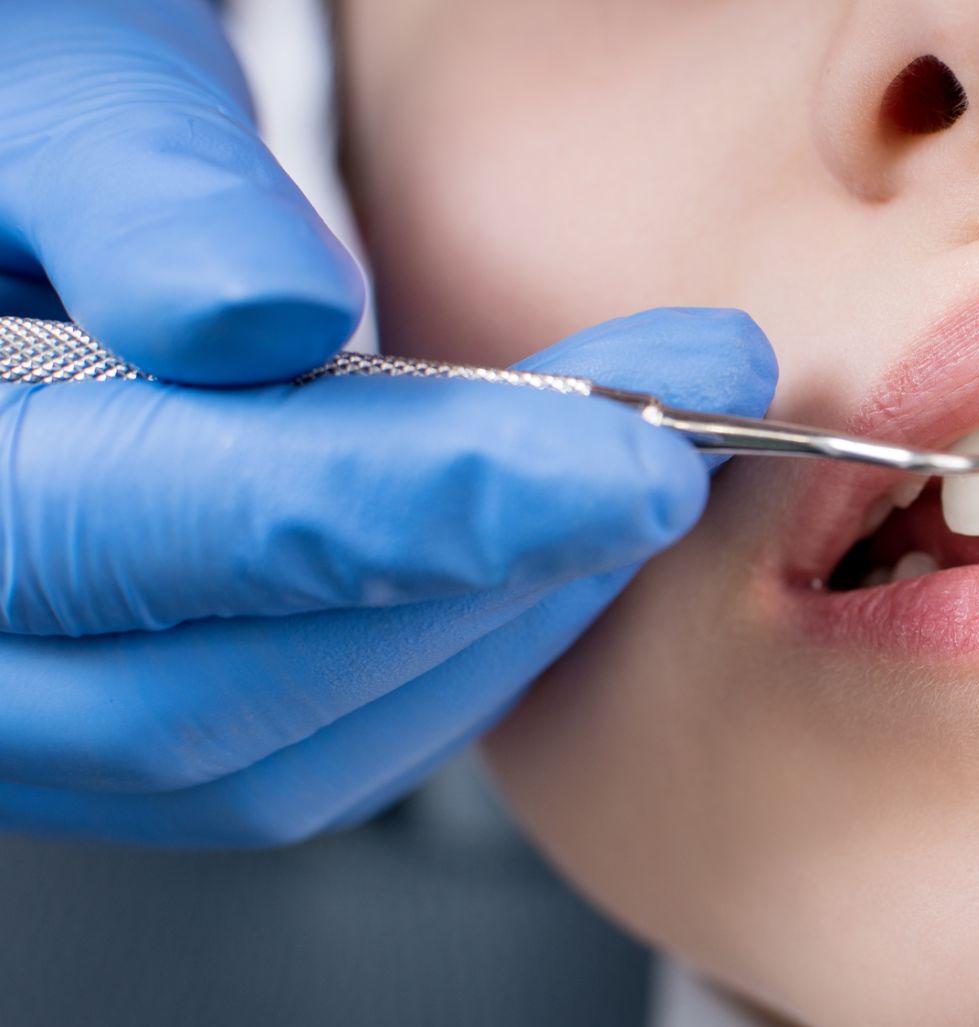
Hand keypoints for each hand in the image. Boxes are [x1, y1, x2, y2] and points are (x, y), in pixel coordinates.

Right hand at [0, 0, 776, 843]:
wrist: (21, 189)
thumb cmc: (20, 111)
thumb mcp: (61, 81)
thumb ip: (141, 189)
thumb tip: (274, 317)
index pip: (157, 533)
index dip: (417, 510)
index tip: (627, 462)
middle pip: (230, 701)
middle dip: (495, 576)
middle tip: (674, 443)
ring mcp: (38, 703)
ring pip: (291, 755)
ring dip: (503, 625)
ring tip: (635, 470)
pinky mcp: (132, 711)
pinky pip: (315, 744)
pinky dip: (461, 652)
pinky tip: (554, 540)